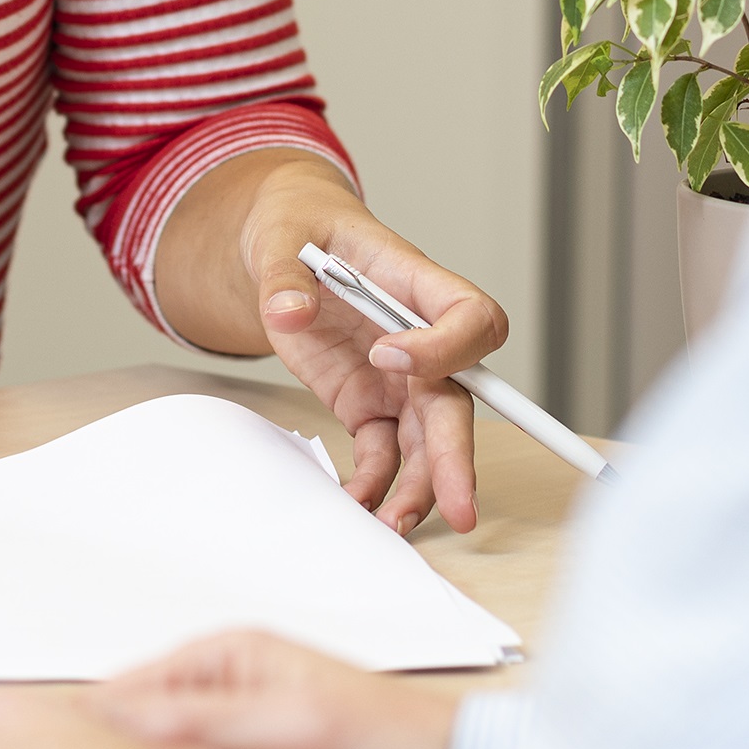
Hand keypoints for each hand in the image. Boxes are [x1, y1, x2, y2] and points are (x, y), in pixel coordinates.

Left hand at [214, 156, 507, 533]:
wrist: (282, 245)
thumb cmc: (298, 225)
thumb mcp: (281, 234)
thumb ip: (285, 276)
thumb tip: (288, 310)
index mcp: (414, 281)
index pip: (466, 315)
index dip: (444, 346)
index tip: (388, 356)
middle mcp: (418, 335)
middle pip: (456, 396)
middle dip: (457, 452)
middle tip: (459, 504)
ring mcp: (396, 375)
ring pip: (427, 437)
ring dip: (420, 484)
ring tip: (395, 523)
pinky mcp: (367, 402)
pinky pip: (383, 451)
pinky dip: (375, 482)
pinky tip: (359, 504)